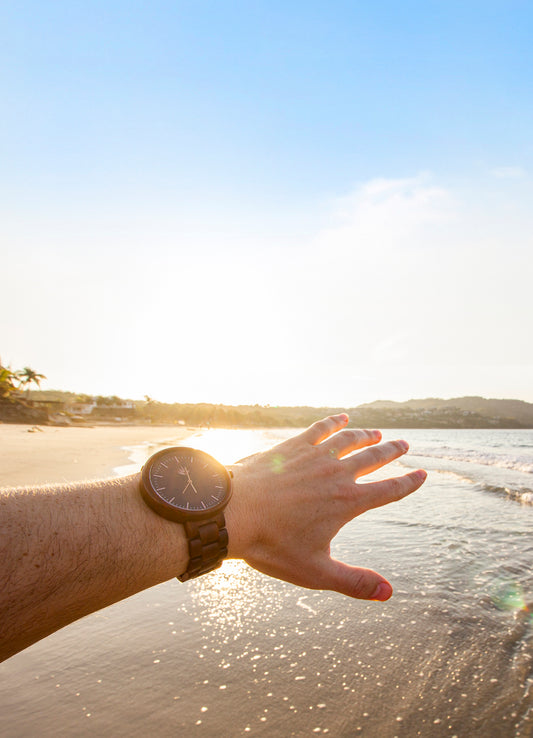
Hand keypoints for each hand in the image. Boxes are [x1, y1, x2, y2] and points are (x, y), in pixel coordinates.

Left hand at [226, 413, 426, 600]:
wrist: (233, 513)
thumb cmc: (272, 545)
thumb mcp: (316, 572)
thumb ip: (354, 583)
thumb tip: (388, 593)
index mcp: (347, 503)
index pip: (387, 490)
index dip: (408, 483)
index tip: (422, 474)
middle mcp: (336, 474)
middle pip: (373, 458)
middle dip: (391, 451)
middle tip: (404, 444)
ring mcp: (314, 456)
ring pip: (349, 440)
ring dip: (366, 436)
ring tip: (377, 433)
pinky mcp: (292, 446)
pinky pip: (320, 429)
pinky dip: (334, 422)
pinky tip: (341, 418)